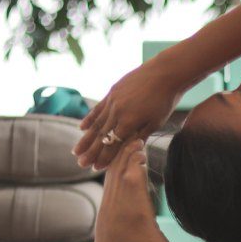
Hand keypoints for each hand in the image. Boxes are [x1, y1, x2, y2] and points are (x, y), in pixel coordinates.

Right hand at [72, 58, 186, 171]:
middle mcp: (116, 112)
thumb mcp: (155, 122)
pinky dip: (89, 119)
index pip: (113, 145)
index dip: (104, 158)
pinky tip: (82, 128)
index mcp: (128, 122)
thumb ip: (140, 136)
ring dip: (85, 139)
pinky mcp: (112, 92)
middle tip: (81, 164)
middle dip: (90, 152)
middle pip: (100, 136)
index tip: (96, 168)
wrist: (164, 73)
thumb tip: (130, 151)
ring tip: (76, 151)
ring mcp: (112, 101)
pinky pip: (98, 108)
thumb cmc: (165, 100)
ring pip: (96, 124)